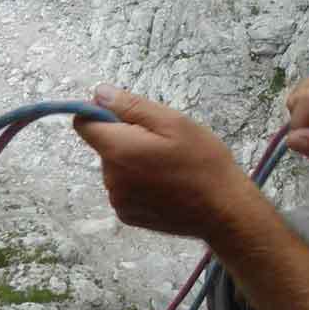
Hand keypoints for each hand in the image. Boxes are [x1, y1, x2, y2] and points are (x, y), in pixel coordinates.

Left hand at [73, 85, 254, 238]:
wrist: (224, 210)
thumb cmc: (204, 162)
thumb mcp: (174, 122)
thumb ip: (131, 106)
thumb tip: (99, 93)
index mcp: (118, 149)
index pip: (84, 123)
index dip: (102, 114)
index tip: (130, 117)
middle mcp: (110, 178)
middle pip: (104, 146)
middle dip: (126, 139)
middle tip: (163, 145)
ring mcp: (118, 200)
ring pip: (115, 168)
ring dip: (133, 163)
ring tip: (168, 167)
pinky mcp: (128, 216)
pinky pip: (124, 190)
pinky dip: (138, 184)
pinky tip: (165, 186)